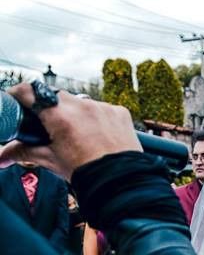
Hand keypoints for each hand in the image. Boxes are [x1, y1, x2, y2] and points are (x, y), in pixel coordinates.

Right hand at [0, 83, 141, 179]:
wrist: (120, 182)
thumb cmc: (85, 172)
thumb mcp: (50, 160)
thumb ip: (23, 152)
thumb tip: (2, 156)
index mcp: (62, 116)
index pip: (32, 92)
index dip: (19, 93)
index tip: (14, 97)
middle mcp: (84, 106)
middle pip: (57, 97)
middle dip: (48, 107)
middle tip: (43, 121)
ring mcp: (104, 107)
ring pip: (81, 103)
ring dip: (73, 113)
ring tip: (73, 134)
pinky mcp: (120, 111)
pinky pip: (102, 109)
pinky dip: (95, 118)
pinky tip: (95, 135)